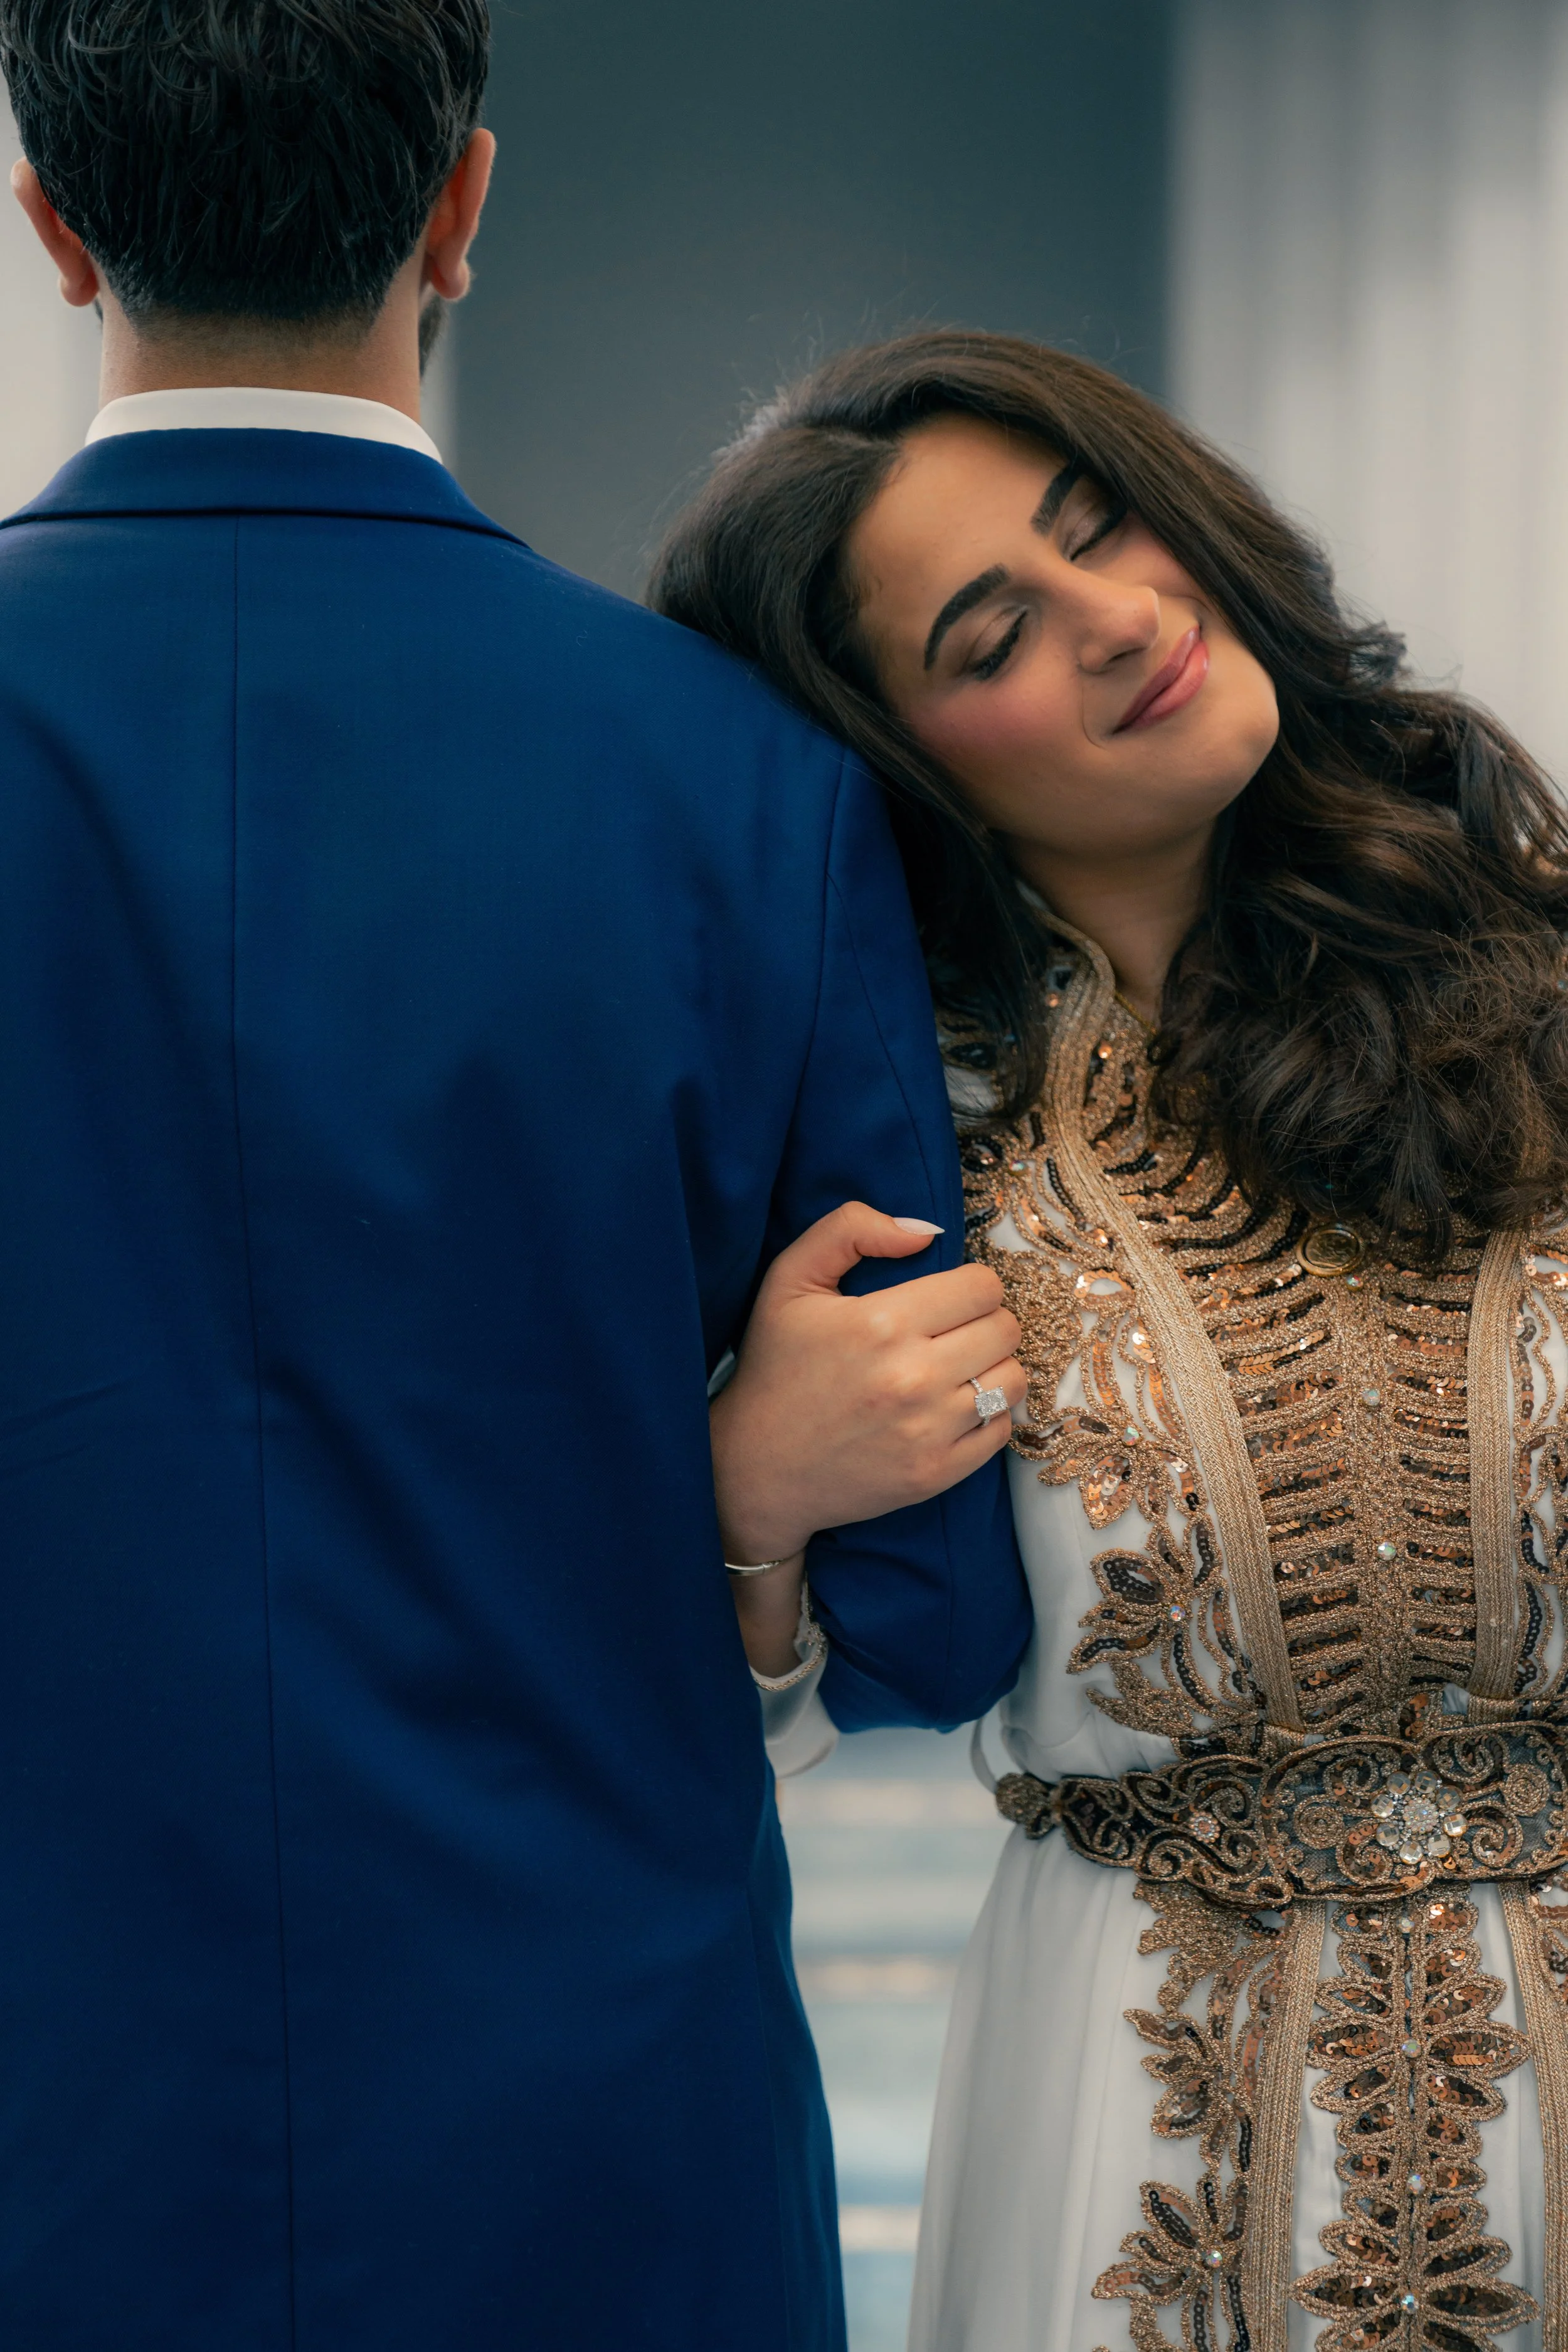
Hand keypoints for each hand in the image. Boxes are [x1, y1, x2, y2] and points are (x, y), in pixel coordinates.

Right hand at [711, 1201, 1023, 1569]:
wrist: (757, 1468)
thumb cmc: (775, 1367)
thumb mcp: (789, 1280)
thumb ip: (849, 1229)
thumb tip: (925, 1231)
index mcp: (881, 1323)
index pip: (982, 1286)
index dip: (970, 1284)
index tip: (946, 1297)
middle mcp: (912, 1378)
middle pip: (1005, 1329)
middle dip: (984, 1321)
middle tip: (951, 1331)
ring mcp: (928, 1432)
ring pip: (1012, 1379)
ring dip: (991, 1368)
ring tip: (955, 1368)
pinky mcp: (936, 1474)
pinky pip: (1001, 1429)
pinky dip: (986, 1415)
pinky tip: (949, 1408)